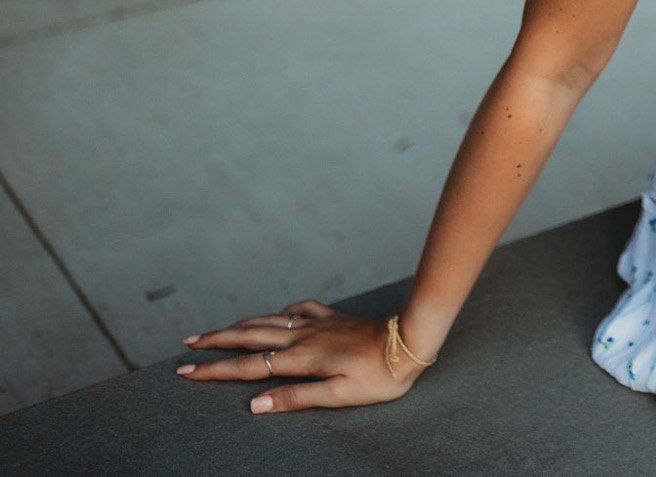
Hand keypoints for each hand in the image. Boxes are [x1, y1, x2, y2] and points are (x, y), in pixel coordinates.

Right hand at [176, 299, 430, 412]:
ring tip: (217, 330)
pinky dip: (280, 312)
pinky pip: (300, 310)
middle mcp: (304, 337)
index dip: (215, 370)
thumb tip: (255, 404)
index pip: (249, 366)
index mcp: (302, 358)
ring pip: (269, 321)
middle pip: (250, 337)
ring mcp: (318, 324)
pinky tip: (278, 315)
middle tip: (188, 344)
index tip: (185, 370)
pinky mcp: (333, 317)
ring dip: (240, 325)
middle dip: (216, 342)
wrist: (410, 340)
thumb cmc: (380, 375)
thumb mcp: (339, 395)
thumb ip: (296, 398)